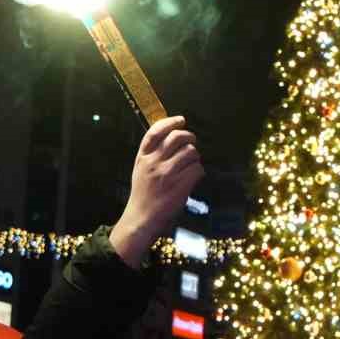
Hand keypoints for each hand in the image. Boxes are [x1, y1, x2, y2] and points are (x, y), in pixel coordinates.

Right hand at [109, 116, 203, 267]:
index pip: (155, 131)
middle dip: (189, 138)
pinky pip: (197, 169)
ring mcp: (167, 173)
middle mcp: (154, 162)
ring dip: (195, 158)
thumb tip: (171, 137)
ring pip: (191, 153)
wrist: (141, 218)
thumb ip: (152, 154)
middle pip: (177, 137)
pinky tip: (193, 178)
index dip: (170, 122)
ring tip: (191, 166)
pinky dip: (198, 172)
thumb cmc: (143, 194)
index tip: (181, 120)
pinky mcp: (179, 185)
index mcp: (143, 157)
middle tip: (192, 142)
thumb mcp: (140, 170)